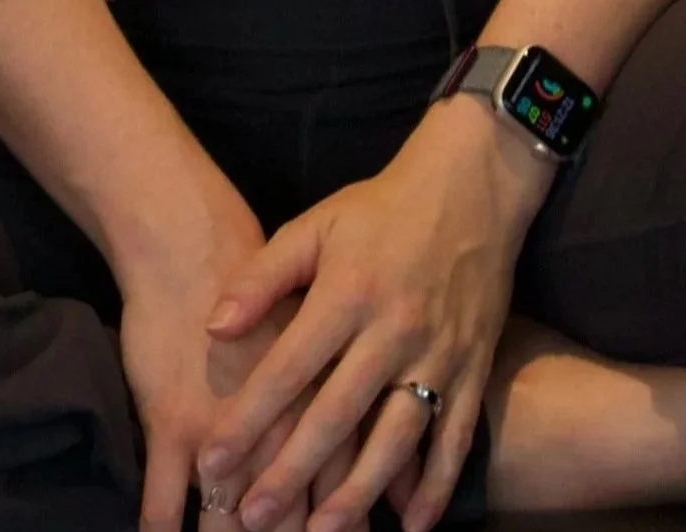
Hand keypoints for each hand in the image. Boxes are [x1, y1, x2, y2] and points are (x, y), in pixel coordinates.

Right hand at [118, 193, 340, 531]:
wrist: (191, 237)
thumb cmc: (262, 282)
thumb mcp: (328, 327)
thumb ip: (360, 400)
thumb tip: (401, 478)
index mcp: (322, 401)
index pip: (337, 487)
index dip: (340, 519)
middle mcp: (277, 427)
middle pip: (288, 513)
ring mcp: (220, 430)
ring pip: (228, 517)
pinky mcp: (170, 424)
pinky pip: (162, 502)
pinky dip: (161, 530)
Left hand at [192, 100, 556, 531]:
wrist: (471, 187)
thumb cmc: (381, 208)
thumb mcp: (316, 224)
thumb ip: (265, 277)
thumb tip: (214, 326)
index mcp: (347, 292)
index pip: (289, 367)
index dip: (249, 417)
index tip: (212, 460)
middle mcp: (392, 330)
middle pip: (337, 415)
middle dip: (292, 472)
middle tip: (252, 518)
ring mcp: (438, 354)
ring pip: (395, 439)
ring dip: (358, 493)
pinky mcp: (473, 369)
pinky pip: (455, 439)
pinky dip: (434, 486)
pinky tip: (410, 526)